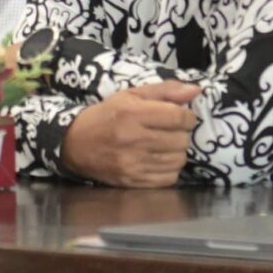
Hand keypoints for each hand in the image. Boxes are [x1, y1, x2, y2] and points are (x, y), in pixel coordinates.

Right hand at [61, 81, 200, 187]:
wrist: (75, 144)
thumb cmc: (107, 115)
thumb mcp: (131, 96)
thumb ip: (165, 91)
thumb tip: (196, 90)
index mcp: (133, 114)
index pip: (179, 117)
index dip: (187, 117)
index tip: (181, 117)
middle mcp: (134, 139)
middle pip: (181, 140)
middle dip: (180, 134)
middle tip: (168, 131)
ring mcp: (133, 164)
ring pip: (178, 160)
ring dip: (175, 152)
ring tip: (162, 146)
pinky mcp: (133, 182)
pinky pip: (169, 178)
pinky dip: (168, 169)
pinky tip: (157, 160)